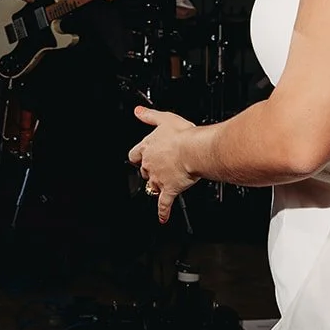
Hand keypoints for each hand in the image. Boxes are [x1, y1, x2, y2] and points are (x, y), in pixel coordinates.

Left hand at [127, 105, 201, 223]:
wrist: (194, 150)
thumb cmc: (182, 135)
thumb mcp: (164, 119)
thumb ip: (149, 116)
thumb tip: (138, 111)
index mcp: (148, 147)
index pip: (134, 155)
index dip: (138, 157)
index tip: (140, 157)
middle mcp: (150, 164)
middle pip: (143, 171)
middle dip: (149, 171)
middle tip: (158, 169)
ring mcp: (158, 178)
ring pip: (151, 186)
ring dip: (155, 187)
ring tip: (160, 187)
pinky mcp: (169, 190)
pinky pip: (163, 204)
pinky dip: (163, 212)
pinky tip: (162, 218)